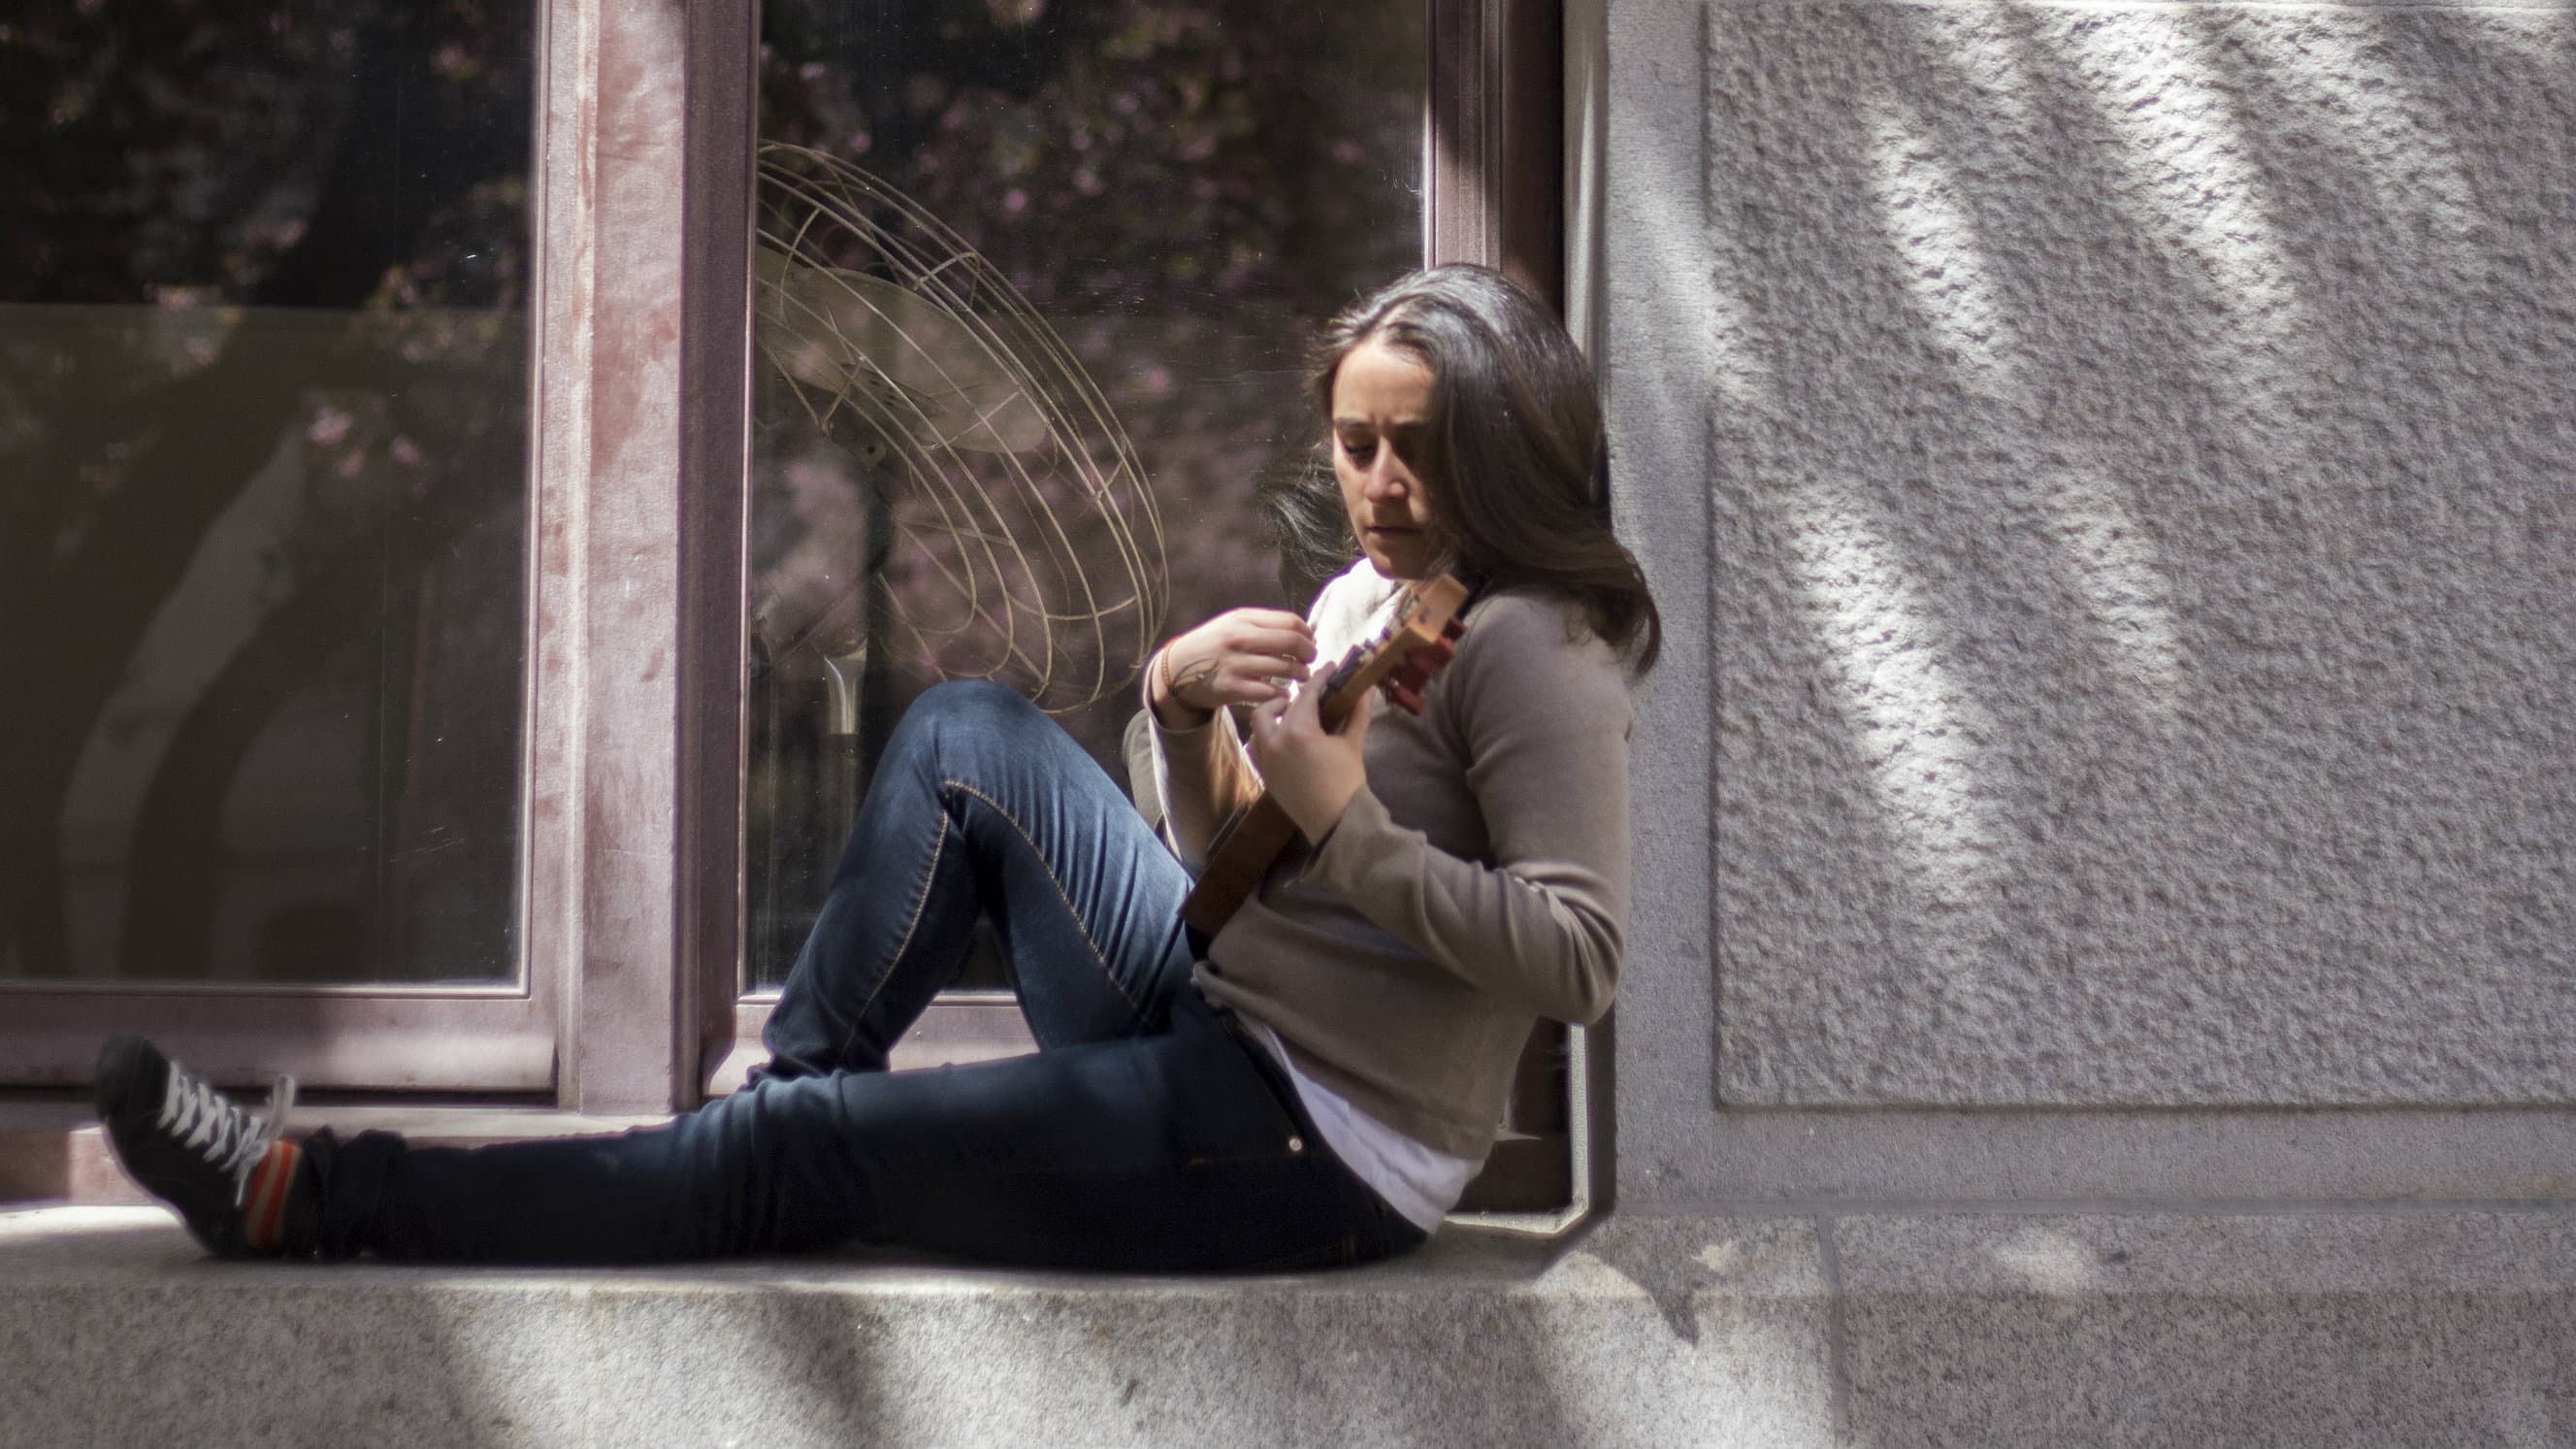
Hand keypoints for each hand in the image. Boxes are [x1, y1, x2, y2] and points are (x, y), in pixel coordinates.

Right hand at [1150, 608, 1317, 727]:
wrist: (1179, 668)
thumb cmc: (1214, 644)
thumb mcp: (1233, 623)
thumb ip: (1264, 625)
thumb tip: (1302, 633)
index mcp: (1244, 619)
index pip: (1290, 622)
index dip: (1307, 633)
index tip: (1310, 642)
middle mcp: (1240, 639)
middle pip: (1291, 642)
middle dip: (1309, 653)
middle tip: (1310, 660)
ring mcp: (1236, 664)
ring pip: (1285, 669)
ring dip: (1300, 674)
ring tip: (1301, 677)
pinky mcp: (1233, 688)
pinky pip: (1269, 692)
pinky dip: (1283, 694)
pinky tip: (1284, 694)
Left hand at [1247, 678, 1374, 843]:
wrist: (1335, 821)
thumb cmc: (1347, 782)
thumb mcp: (1352, 743)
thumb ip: (1356, 713)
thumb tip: (1367, 689)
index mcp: (1298, 730)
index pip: (1307, 694)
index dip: (1320, 678)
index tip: (1330, 668)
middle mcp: (1275, 741)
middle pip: (1278, 707)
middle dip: (1293, 698)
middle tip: (1312, 697)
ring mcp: (1265, 759)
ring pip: (1259, 724)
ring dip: (1273, 715)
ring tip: (1292, 716)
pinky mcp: (1264, 774)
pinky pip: (1256, 747)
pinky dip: (1265, 736)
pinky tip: (1282, 738)